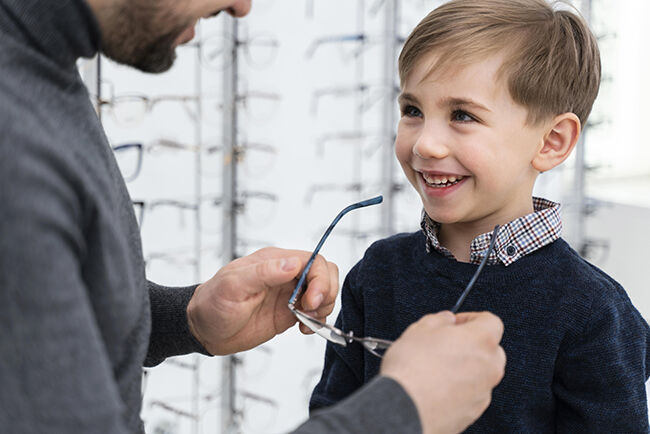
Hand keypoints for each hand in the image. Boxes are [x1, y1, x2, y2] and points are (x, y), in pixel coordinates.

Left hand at [186, 247, 337, 354]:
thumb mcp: (233, 286)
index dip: (319, 279)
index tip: (311, 300)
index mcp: (274, 261)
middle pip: (324, 272)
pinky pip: (316, 310)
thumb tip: (292, 263)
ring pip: (325, 290)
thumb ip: (263, 272)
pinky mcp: (290, 312)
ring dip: (325, 306)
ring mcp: (289, 293)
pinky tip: (305, 329)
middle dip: (326, 291)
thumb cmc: (213, 304)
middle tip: (310, 310)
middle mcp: (285, 274)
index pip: (312, 260)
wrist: (204, 330)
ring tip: (308, 321)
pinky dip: (319, 320)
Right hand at [380, 311, 505, 433]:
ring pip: (482, 373)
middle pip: (491, 349)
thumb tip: (445, 320)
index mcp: (481, 340)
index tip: (455, 322)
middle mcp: (489, 367)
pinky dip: (460, 388)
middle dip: (471, 344)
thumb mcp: (420, 329)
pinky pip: (472, 394)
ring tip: (437, 368)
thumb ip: (439, 319)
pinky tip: (437, 386)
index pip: (491, 321)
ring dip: (466, 368)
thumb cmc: (412, 369)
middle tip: (447, 343)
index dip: (471, 318)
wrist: (405, 407)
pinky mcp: (473, 412)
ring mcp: (483, 392)